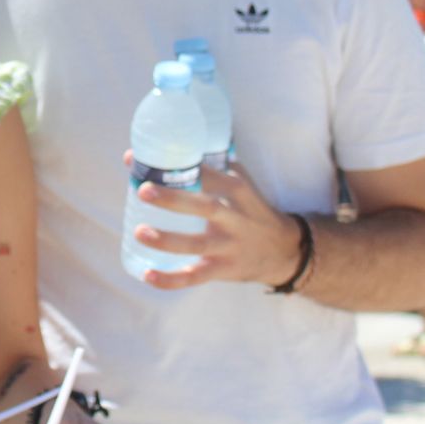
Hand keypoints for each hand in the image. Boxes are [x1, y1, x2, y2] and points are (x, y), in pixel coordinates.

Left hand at [126, 156, 300, 290]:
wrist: (285, 251)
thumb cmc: (251, 210)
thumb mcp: (241, 183)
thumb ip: (212, 164)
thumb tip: (168, 144)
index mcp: (238, 190)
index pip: (210, 174)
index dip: (181, 166)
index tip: (148, 159)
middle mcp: (235, 218)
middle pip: (205, 207)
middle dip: (173, 200)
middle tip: (143, 190)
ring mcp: (229, 246)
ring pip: (197, 245)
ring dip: (167, 240)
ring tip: (139, 232)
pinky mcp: (223, 270)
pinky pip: (195, 277)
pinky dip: (171, 279)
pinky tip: (147, 275)